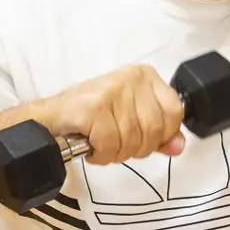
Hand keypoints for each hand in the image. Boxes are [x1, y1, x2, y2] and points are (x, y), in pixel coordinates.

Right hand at [43, 65, 185, 164]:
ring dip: (116, 153)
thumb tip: (179, 145)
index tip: (145, 139)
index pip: (174, 112)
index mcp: (145, 76)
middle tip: (117, 142)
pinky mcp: (94, 107)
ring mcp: (113, 91)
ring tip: (102, 142)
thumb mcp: (132, 117)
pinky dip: (101, 154)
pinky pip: (111, 144)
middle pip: (155, 130)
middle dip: (136, 148)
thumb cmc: (91, 116)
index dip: (163, 135)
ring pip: (133, 140)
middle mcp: (132, 78)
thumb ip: (160, 131)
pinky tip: (92, 143)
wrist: (51, 116)